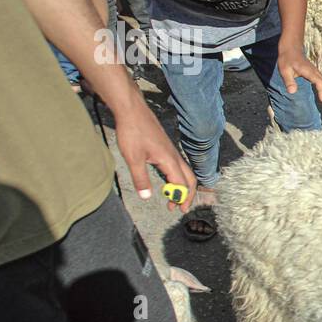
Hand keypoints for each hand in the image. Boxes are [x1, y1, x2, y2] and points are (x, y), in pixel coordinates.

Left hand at [111, 93, 196, 210]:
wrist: (132, 111)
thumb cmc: (132, 132)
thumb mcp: (133, 158)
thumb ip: (141, 179)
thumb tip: (146, 197)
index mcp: (169, 160)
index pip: (182, 184)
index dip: (181, 198)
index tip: (176, 209)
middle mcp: (175, 156)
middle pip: (190, 179)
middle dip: (187, 195)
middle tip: (179, 207)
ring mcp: (171, 152)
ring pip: (185, 172)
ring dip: (182, 187)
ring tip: (173, 197)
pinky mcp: (166, 148)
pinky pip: (178, 166)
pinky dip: (177, 178)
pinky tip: (167, 180)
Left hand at [277, 45, 321, 110]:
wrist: (291, 48)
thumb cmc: (287, 59)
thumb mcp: (284, 70)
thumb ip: (289, 81)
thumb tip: (292, 92)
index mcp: (308, 71)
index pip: (319, 81)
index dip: (321, 90)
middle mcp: (315, 72)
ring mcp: (317, 73)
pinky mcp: (316, 74)